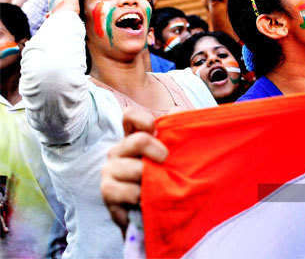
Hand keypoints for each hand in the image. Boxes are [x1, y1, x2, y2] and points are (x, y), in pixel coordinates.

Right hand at [101, 109, 166, 234]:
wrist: (159, 213)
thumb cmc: (167, 178)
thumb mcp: (176, 153)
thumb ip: (177, 130)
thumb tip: (175, 111)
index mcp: (135, 137)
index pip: (129, 116)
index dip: (142, 119)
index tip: (155, 129)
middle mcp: (120, 151)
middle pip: (136, 141)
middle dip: (156, 150)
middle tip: (166, 160)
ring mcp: (111, 171)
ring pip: (128, 168)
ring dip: (147, 178)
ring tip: (156, 186)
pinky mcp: (108, 193)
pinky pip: (120, 191)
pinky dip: (136, 196)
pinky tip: (144, 201)